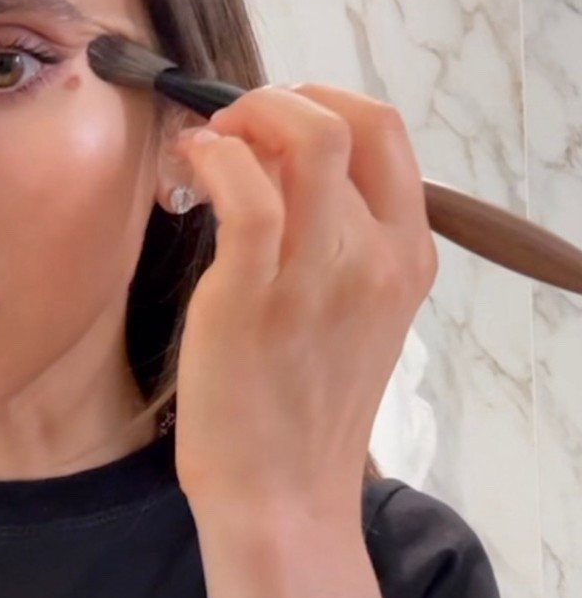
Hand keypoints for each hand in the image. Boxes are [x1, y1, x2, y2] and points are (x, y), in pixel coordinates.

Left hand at [167, 84, 437, 527]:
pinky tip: (188, 173)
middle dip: (273, 102)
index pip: (384, 130)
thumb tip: (273, 163)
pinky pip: (246, 190)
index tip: (272, 121)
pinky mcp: (254, 296)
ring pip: (304, 138)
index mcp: (408, 257)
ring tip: (207, 150)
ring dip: (241, 120)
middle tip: (230, 130)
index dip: (322, 100)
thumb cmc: (299, 410)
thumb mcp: (348, 315)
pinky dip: (212, 159)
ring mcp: (319, 276)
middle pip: (340, 122)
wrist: (282, 497)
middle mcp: (375, 259)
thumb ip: (332, 239)